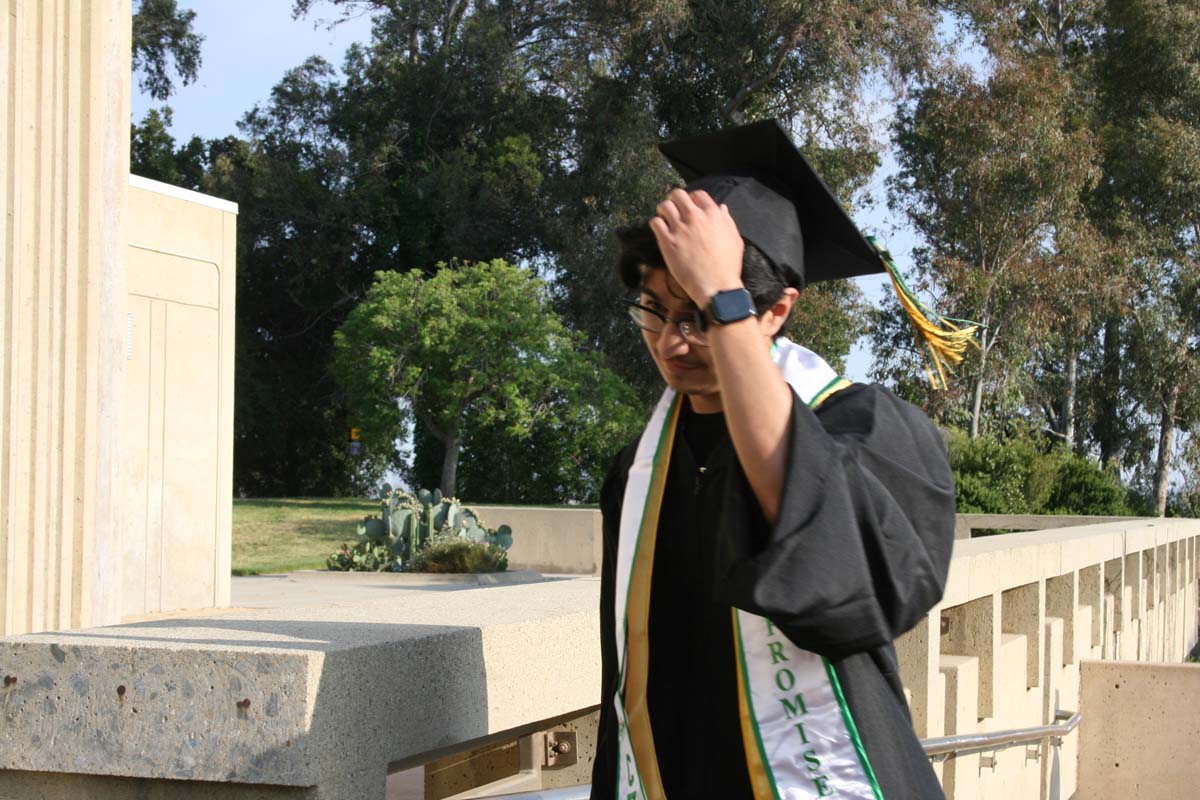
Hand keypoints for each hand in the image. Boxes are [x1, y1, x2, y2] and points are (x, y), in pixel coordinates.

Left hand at [649, 188, 744, 305]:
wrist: (716, 286)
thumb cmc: (728, 266)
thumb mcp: (735, 239)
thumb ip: (727, 221)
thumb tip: (722, 208)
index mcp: (713, 214)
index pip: (698, 194)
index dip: (692, 199)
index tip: (689, 206)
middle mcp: (695, 217)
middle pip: (678, 195)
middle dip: (674, 199)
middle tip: (673, 208)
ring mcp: (680, 228)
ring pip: (664, 206)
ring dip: (663, 210)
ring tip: (665, 218)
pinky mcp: (667, 241)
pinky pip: (655, 223)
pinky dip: (656, 224)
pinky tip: (660, 230)